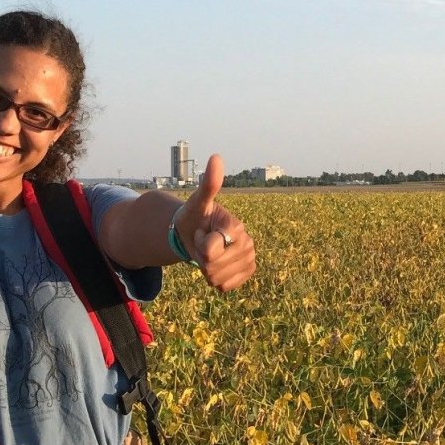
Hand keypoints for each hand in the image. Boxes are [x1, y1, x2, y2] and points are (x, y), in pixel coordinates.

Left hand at [174, 154, 256, 291]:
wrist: (196, 232)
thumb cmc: (195, 216)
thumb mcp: (197, 202)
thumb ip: (208, 185)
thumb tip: (216, 157)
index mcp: (237, 227)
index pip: (210, 251)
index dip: (199, 243)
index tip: (202, 230)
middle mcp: (248, 242)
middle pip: (213, 268)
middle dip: (202, 257)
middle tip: (204, 241)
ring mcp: (249, 259)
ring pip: (217, 279)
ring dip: (207, 269)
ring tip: (208, 251)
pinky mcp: (247, 272)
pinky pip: (225, 287)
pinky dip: (215, 280)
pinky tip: (216, 264)